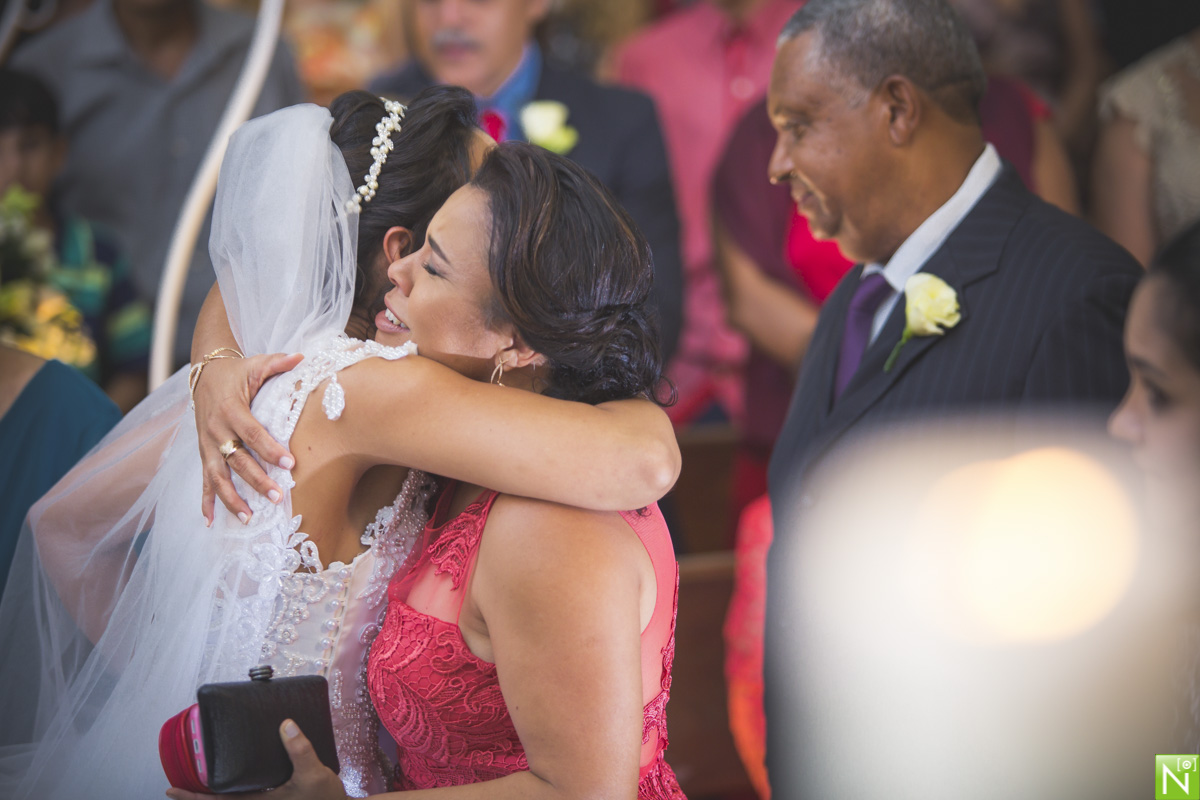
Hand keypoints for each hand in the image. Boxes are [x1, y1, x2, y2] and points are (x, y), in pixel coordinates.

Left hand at [165, 720, 346, 799]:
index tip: (170, 789)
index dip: (192, 798)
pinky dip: (238, 787)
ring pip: (234, 799)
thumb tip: (285, 724)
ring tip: (206, 775)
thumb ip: (299, 750)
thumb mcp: (313, 774)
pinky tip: (243, 773)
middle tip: (181, 781)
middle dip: (200, 795)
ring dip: (217, 792)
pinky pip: (250, 794)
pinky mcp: (278, 799)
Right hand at [195, 353, 302, 523]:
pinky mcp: (203, 453)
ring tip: (249, 519)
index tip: (290, 463)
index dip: (270, 448)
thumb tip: (303, 357)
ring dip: (231, 499)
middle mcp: (216, 430)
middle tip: (278, 497)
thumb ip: (279, 363)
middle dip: (256, 480)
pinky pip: (203, 480)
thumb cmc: (237, 372)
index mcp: (231, 409)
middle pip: (237, 460)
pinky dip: (206, 501)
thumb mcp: (256, 364)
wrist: (204, 373)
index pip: (253, 432)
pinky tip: (210, 521)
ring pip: (217, 476)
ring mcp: (207, 444)